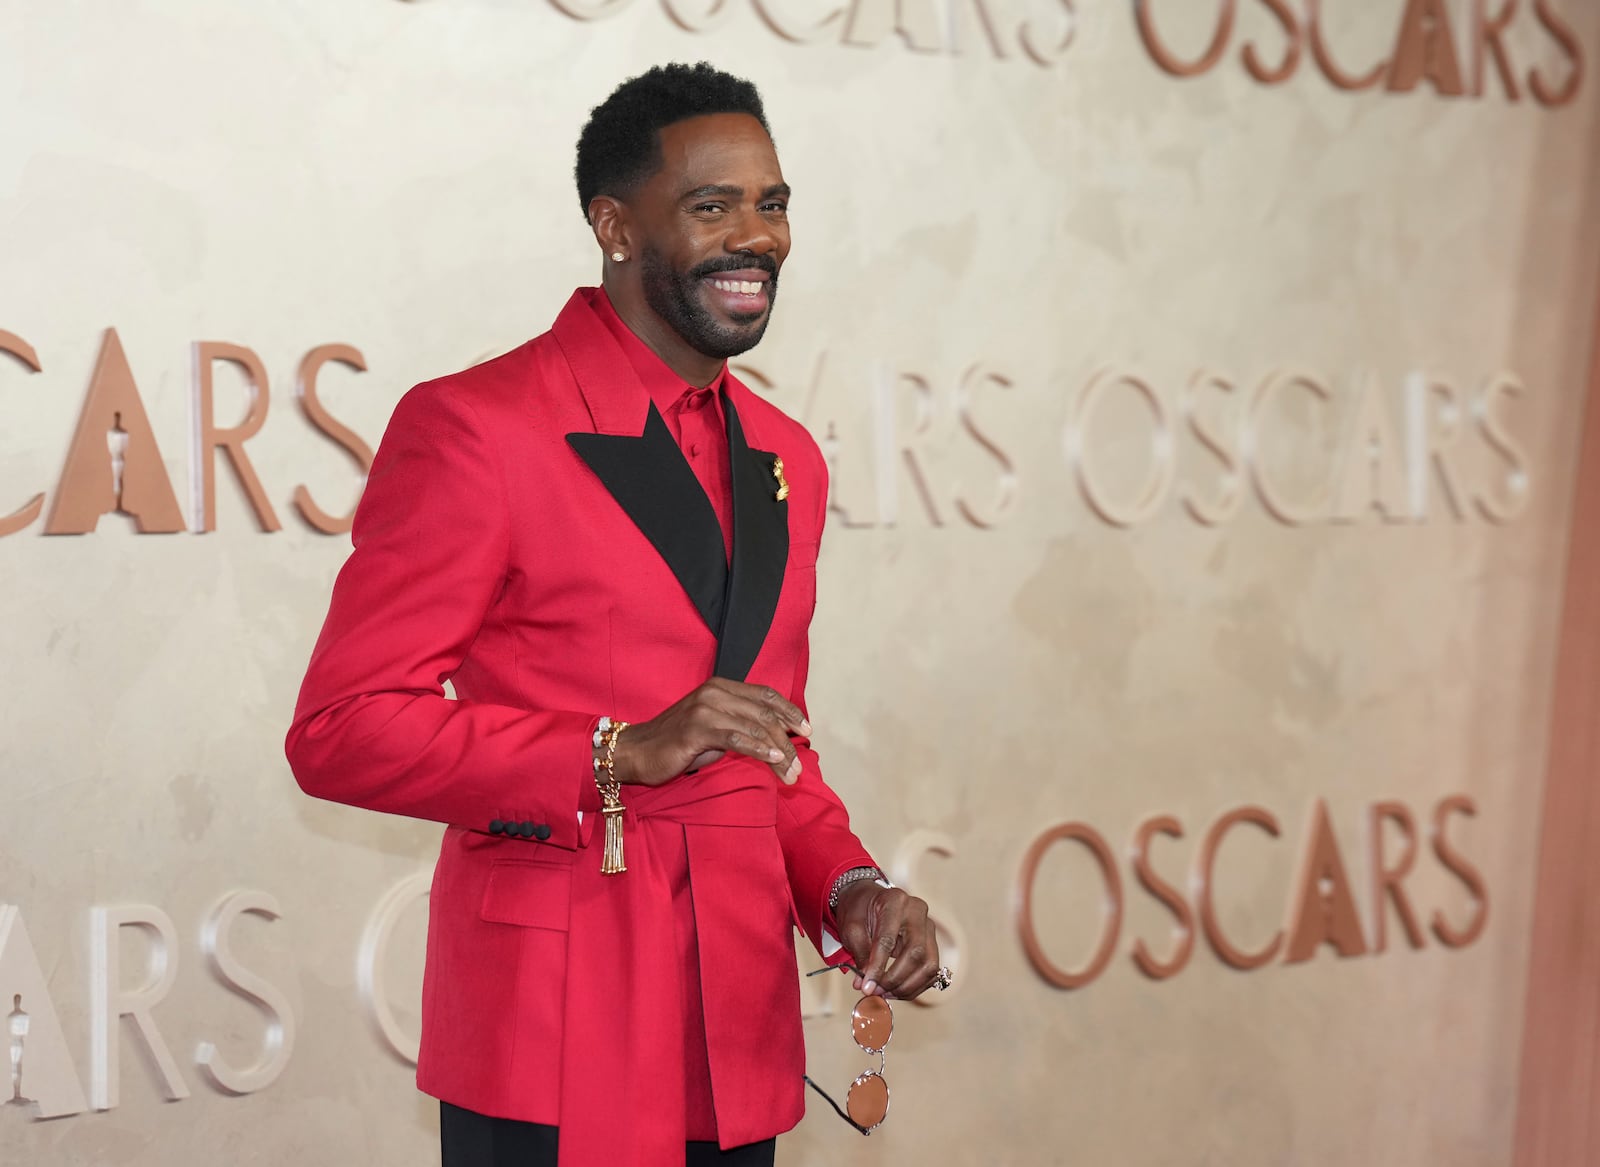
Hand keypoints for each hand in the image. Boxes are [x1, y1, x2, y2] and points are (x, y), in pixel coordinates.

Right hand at [612, 678, 809, 787]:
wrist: (636, 752)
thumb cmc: (677, 744)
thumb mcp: (714, 729)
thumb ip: (740, 726)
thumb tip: (776, 740)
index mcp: (720, 686)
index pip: (765, 694)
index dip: (789, 711)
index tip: (806, 730)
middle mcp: (715, 692)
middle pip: (764, 713)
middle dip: (787, 740)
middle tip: (799, 765)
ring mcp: (705, 709)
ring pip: (754, 727)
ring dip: (778, 752)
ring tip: (791, 772)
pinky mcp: (697, 729)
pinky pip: (737, 738)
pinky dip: (759, 750)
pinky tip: (773, 760)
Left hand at [833, 881, 940, 998]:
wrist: (869, 900)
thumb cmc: (859, 911)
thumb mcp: (852, 929)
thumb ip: (861, 955)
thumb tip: (867, 986)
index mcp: (895, 901)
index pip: (888, 939)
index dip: (878, 967)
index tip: (867, 987)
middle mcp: (917, 912)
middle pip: (916, 952)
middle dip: (895, 979)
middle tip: (875, 992)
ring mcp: (928, 927)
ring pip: (929, 965)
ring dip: (907, 986)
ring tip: (884, 994)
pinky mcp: (932, 942)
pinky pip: (931, 971)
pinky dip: (915, 986)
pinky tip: (896, 991)